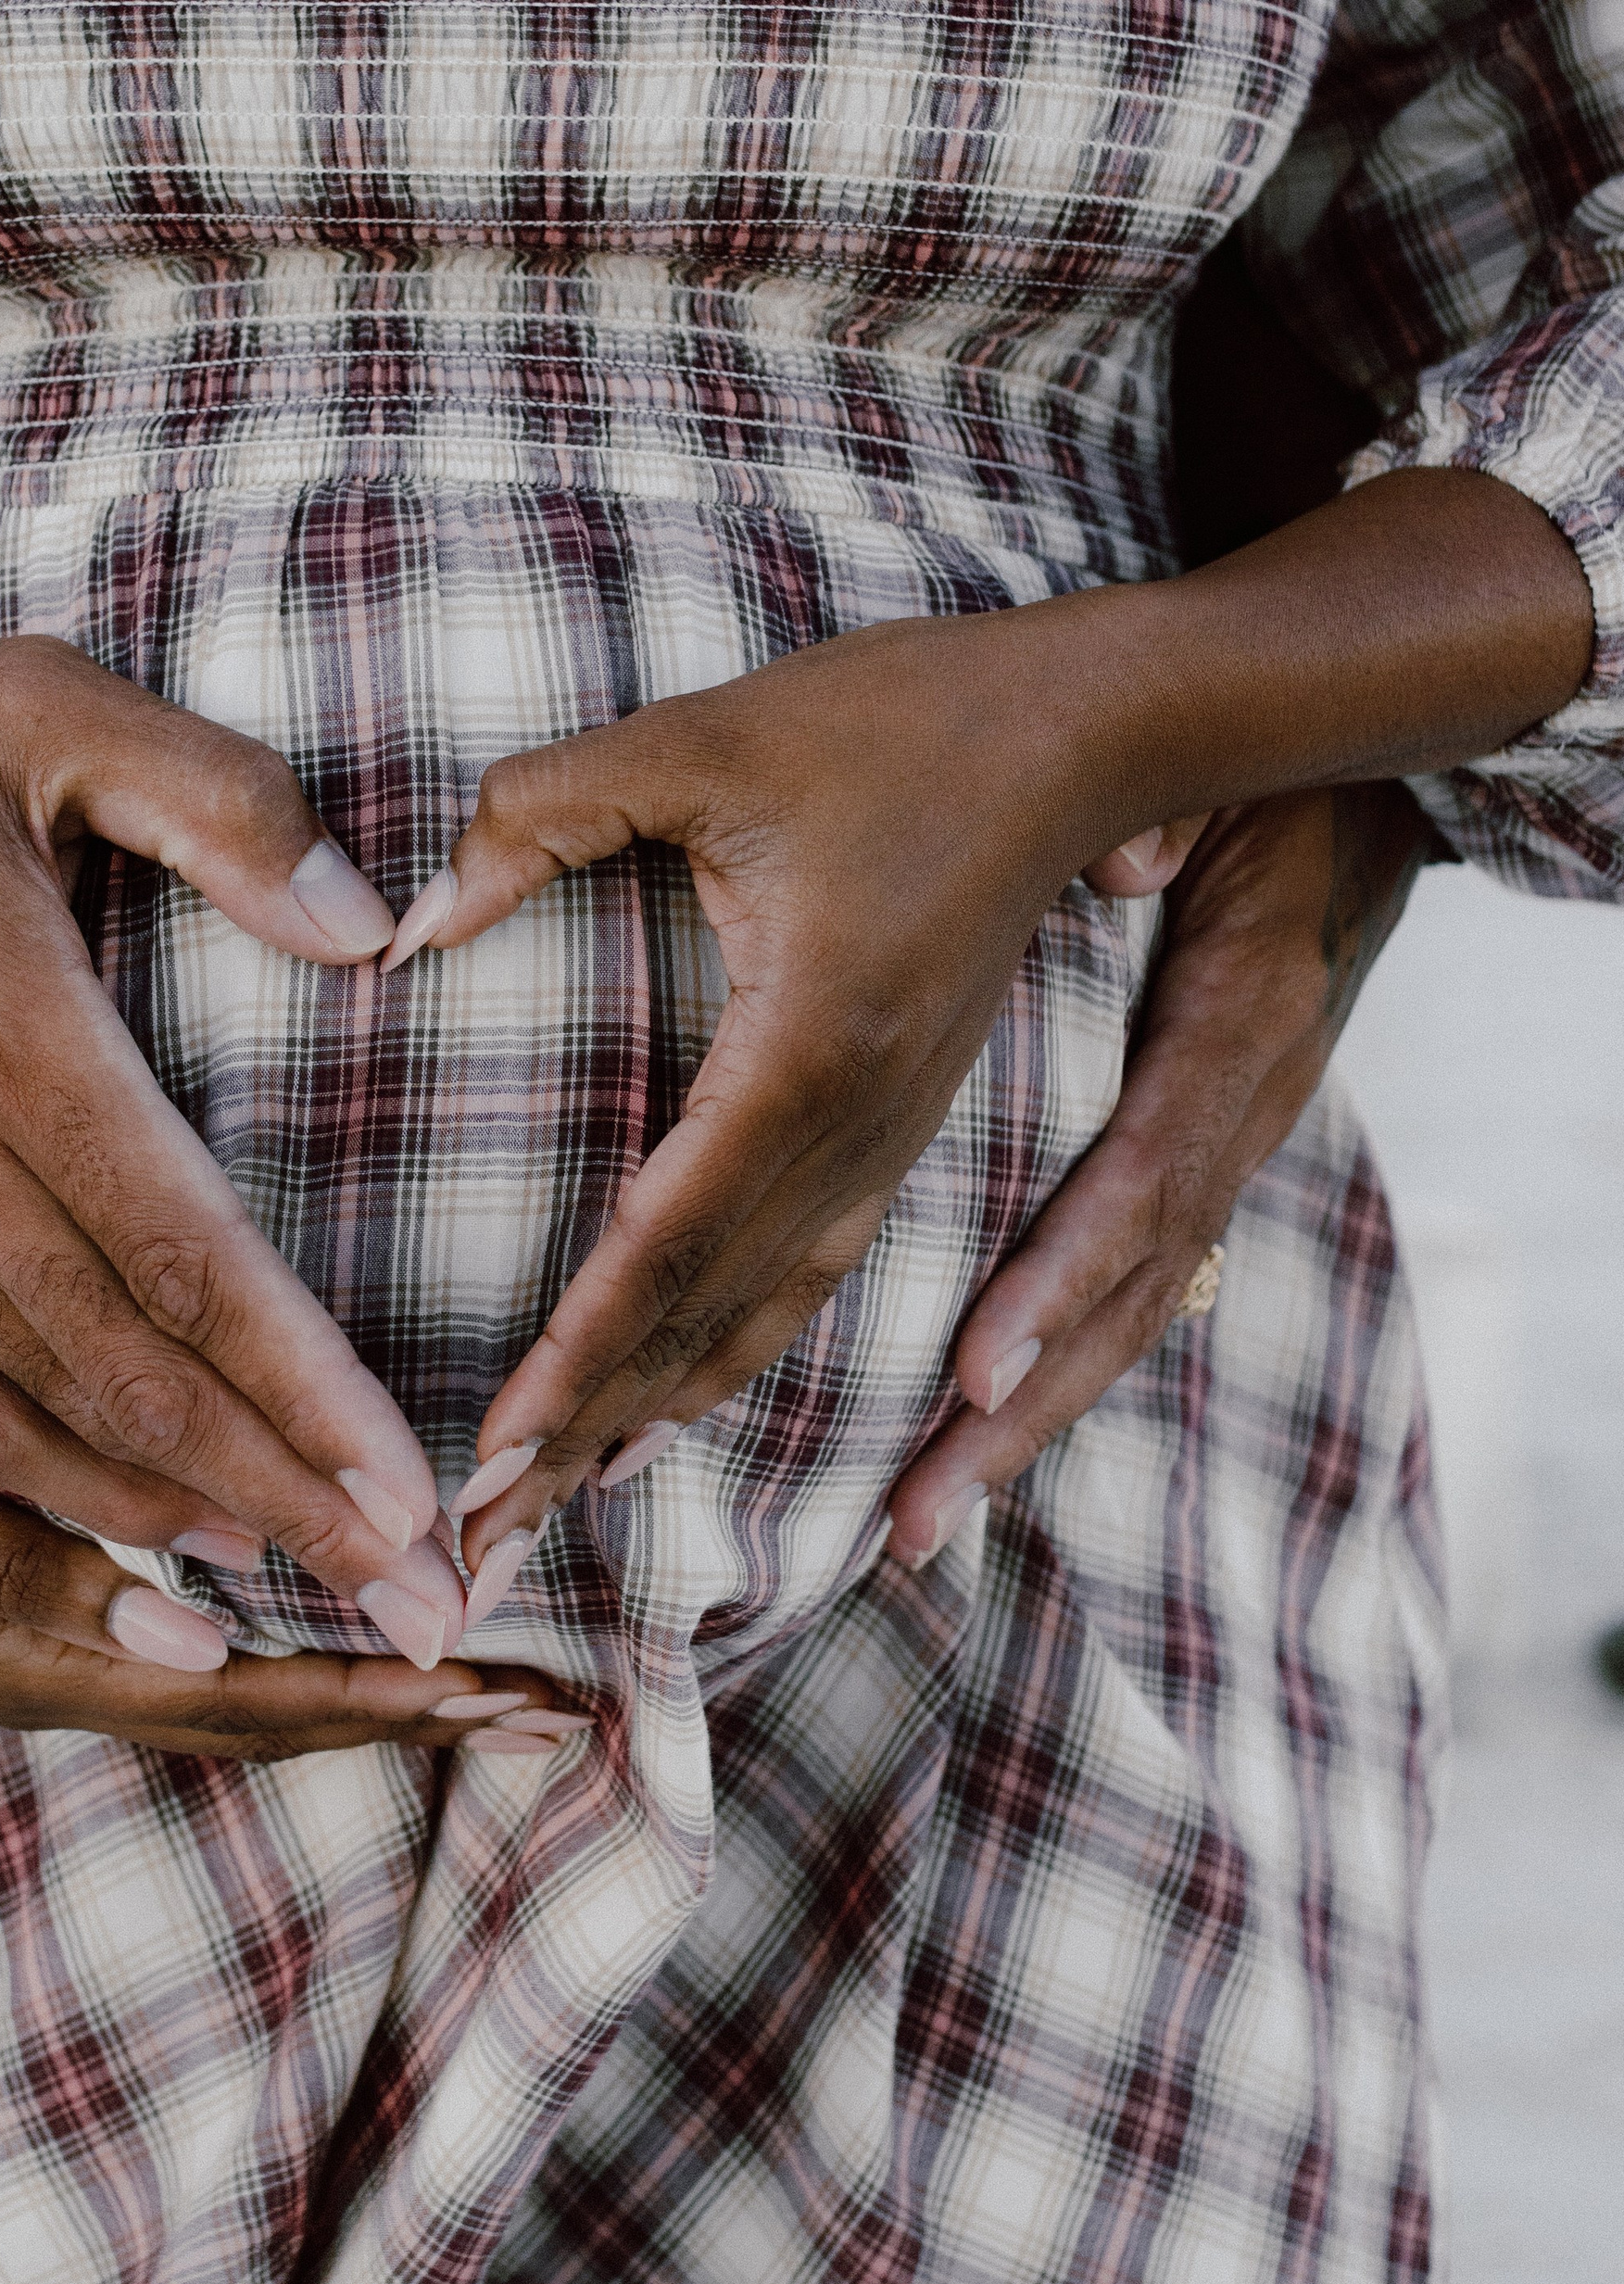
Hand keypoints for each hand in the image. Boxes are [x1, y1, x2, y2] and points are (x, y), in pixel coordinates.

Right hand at [0, 627, 470, 1618]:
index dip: (303, 1387)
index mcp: (0, 1036)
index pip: (184, 1257)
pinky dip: (62, 1486)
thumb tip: (370, 925)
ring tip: (328, 1592)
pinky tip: (163, 1532)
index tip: (406, 1486)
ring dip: (192, 1517)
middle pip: (134, 1374)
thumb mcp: (44, 708)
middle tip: (415, 1596)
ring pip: (48, 1416)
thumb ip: (223, 802)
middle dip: (286, 1496)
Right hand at [0, 1300, 570, 1755]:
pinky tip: (360, 1629)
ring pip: (250, 1693)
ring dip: (373, 1691)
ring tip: (494, 1689)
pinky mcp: (62, 1597)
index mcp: (38, 1658)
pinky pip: (215, 1650)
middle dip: (410, 1714)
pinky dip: (306, 1649)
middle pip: (271, 1721)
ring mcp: (63, 1645)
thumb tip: (186, 1644)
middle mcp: (66, 1672)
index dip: (375, 1696)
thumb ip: (27, 1576)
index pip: (247, 1703)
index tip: (498, 1687)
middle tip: (550, 1712)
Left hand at [407, 445, 1583, 1593]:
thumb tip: (407, 925)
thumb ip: (544, 813)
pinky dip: (746, 1340)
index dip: (571, 1359)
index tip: (493, 1461)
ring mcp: (898, 1125)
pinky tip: (689, 1381)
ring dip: (671, 1402)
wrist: (1088, 728)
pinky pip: (821, 1261)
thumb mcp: (702, 741)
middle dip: (595, 1427)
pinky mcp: (911, 1110)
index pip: (662, 1241)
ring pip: (776, 1306)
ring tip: (575, 1488)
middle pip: (712, 1313)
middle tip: (491, 1536)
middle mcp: (861, 1120)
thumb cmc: (900, 717)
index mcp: (808, 1048)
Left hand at [882, 783, 1430, 1562]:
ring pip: (1134, 1308)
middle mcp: (1242, 1106)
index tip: (981, 1368)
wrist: (1369, 770)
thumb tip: (1128, 868)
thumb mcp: (1224, 771)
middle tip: (913, 1512)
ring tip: (915, 1519)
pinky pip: (1135, 1277)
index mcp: (1242, 1022)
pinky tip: (979, 1431)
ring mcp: (1229, 1136)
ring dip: (1027, 1420)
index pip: (1149, 1173)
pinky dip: (1062, 1357)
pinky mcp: (1202, 1145)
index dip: (1068, 1279)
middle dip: (1025, 1411)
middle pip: (1137, 1290)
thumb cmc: (1265, 764)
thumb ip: (1173, 816)